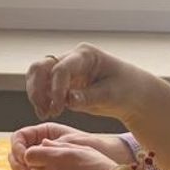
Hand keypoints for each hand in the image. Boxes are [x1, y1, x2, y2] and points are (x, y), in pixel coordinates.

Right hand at [26, 44, 159, 123]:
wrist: (133, 94)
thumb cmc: (127, 89)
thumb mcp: (111, 95)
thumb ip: (88, 97)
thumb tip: (67, 100)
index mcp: (86, 55)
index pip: (62, 68)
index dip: (56, 89)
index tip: (59, 109)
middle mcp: (72, 58)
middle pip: (42, 67)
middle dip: (38, 89)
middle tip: (45, 111)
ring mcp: (66, 69)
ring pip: (38, 75)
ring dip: (36, 94)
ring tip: (44, 113)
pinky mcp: (63, 82)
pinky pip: (43, 87)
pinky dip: (41, 99)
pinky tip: (47, 112)